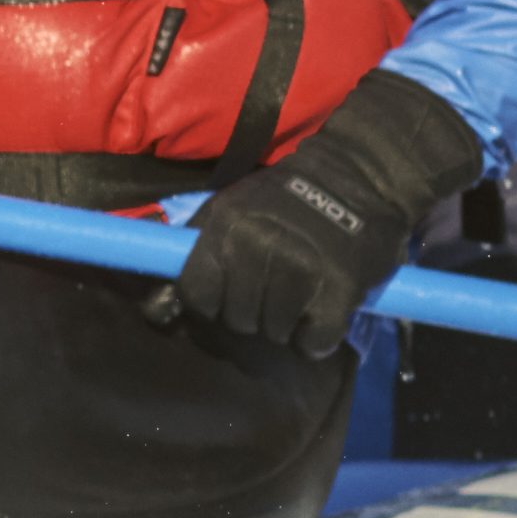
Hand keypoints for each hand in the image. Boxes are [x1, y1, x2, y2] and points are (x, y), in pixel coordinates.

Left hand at [159, 73, 488, 361]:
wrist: (361, 175)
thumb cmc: (285, 200)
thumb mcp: (229, 212)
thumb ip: (192, 259)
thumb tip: (155, 313)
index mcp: (227, 225)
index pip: (194, 293)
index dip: (210, 300)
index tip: (228, 291)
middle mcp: (259, 245)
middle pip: (235, 319)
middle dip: (252, 311)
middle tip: (276, 285)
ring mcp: (301, 268)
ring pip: (273, 333)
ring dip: (286, 323)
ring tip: (302, 291)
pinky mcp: (340, 290)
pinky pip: (312, 343)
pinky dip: (317, 337)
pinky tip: (323, 309)